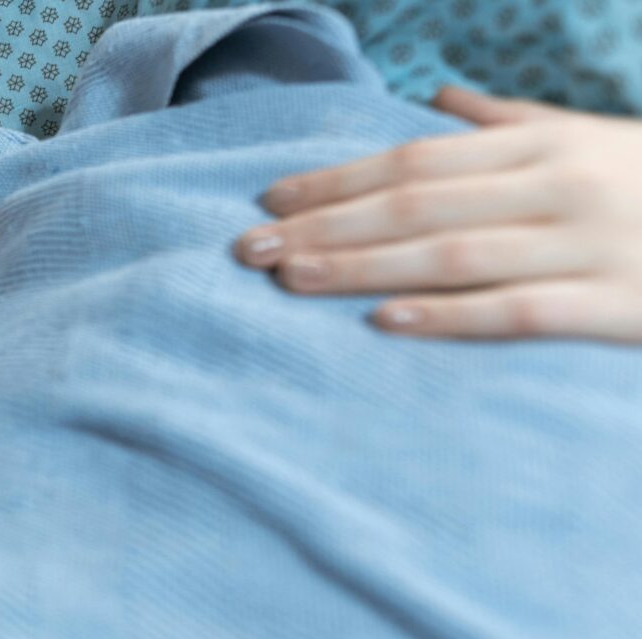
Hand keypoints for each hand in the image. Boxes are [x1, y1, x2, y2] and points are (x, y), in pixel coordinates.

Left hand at [235, 86, 641, 341]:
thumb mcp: (595, 136)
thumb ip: (512, 123)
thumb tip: (438, 100)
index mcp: (545, 144)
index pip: (416, 157)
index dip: (337, 179)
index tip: (269, 199)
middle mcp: (559, 186)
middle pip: (416, 203)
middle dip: (325, 225)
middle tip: (248, 249)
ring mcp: (590, 244)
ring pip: (452, 253)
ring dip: (362, 267)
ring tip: (290, 278)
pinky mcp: (619, 305)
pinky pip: (519, 311)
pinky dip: (450, 317)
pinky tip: (386, 323)